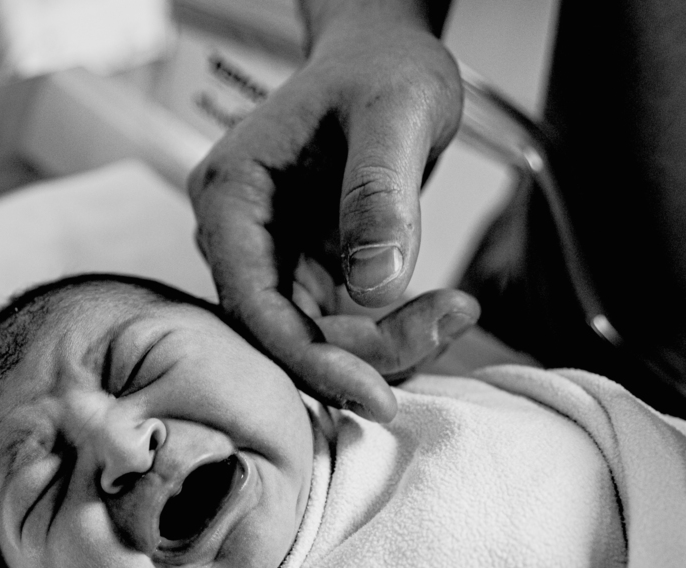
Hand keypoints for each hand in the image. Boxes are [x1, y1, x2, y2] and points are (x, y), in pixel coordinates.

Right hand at [188, 5, 470, 420]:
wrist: (383, 55)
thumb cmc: (380, 66)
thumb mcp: (394, 111)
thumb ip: (380, 194)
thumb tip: (377, 287)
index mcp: (231, 194)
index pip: (253, 302)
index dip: (308, 358)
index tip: (372, 394)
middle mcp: (238, 234)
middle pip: (283, 331)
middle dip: (361, 352)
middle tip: (445, 325)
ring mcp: (270, 254)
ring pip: (313, 337)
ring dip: (382, 345)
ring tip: (454, 312)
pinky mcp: (304, 268)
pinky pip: (337, 324)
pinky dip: (387, 332)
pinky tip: (437, 314)